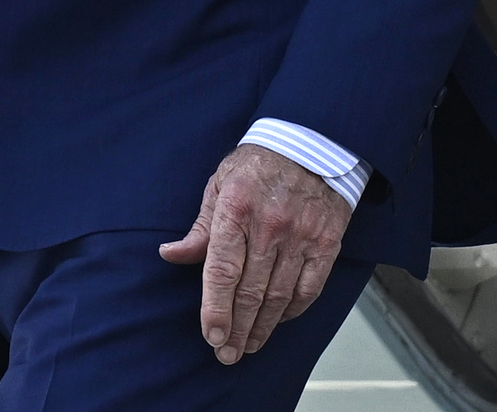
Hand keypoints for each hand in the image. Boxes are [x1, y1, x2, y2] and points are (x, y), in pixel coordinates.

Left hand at [157, 144, 353, 364]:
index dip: (215, 309)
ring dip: (262, 328)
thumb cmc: (256, 164)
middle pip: (250, 292)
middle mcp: (269, 227)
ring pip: (279, 297)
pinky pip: (309, 289)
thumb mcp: (218, 185)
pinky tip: (278, 323)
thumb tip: (170, 255)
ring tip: (248, 346)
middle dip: (235, 329)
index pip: (222, 271)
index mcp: (235, 209)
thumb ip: (199, 228)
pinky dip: (293, 311)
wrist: (310, 143)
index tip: (210, 335)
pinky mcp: (326, 244)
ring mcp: (301, 237)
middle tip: (226, 353)